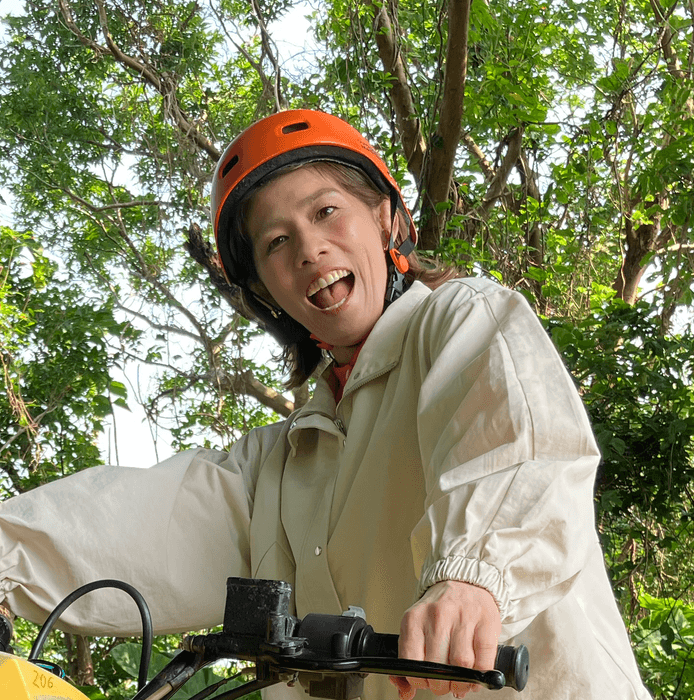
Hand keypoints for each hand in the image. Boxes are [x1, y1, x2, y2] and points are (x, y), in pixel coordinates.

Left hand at [390, 580, 500, 698]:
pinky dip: (480, 676)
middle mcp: (437, 615)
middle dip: (441, 685)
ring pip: (461, 665)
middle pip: (438, 667)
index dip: (419, 681)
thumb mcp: (416, 627)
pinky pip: (484, 660)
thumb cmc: (439, 611)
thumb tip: (404, 692)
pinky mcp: (486, 622)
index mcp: (414, 618)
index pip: (411, 662)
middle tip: (444, 684)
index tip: (425, 682)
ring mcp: (463, 617)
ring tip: (460, 682)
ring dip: (461, 683)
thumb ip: (408, 659)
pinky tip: (475, 675)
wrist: (464, 582)